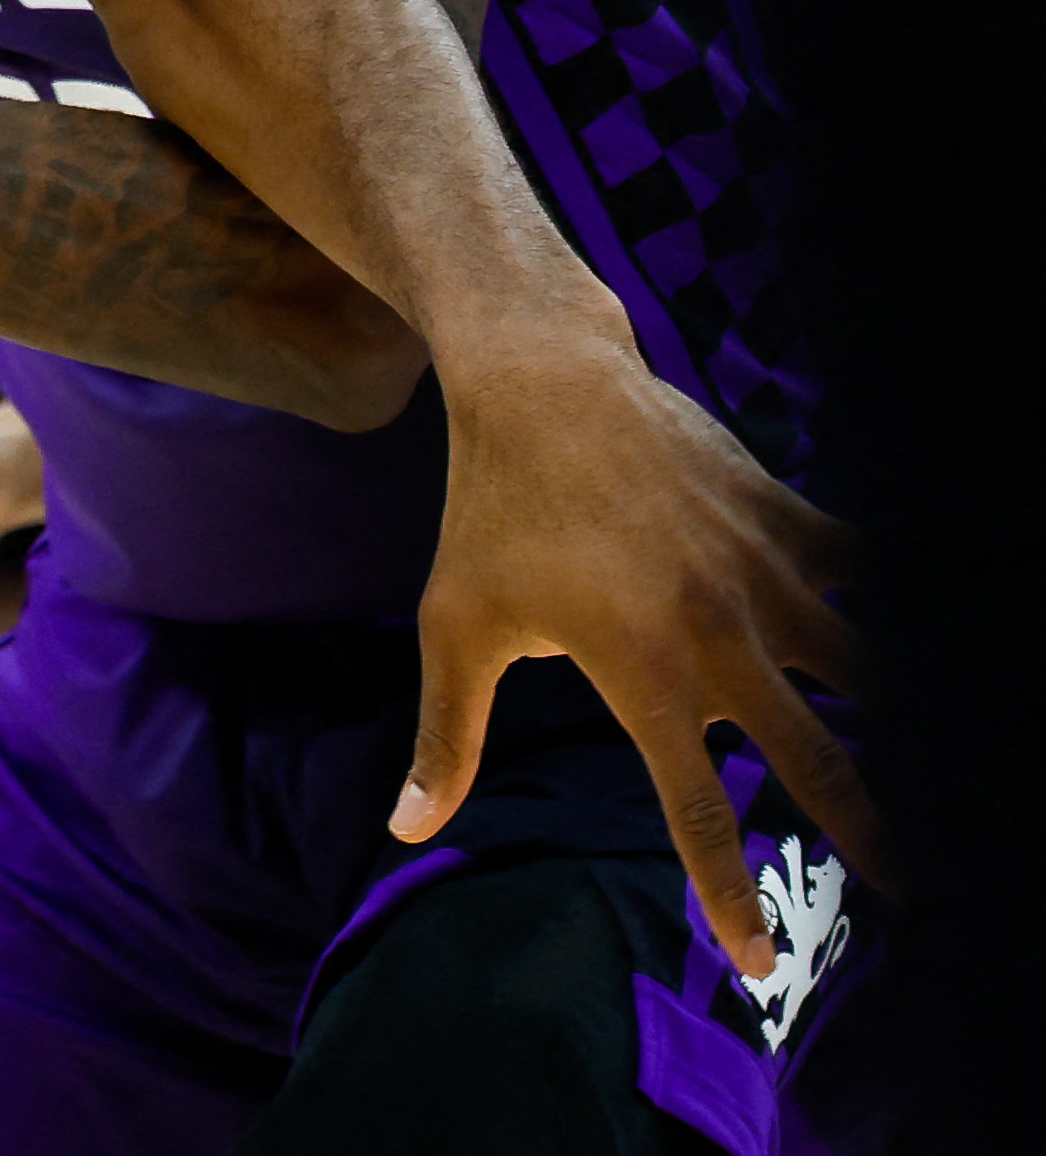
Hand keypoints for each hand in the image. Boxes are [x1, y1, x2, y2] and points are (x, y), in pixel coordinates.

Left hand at [394, 329, 874, 980]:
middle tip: (909, 894)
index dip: (729, 892)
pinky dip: (903, 605)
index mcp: (642, 670)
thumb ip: (445, 734)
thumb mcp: (454, 624)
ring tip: (938, 777)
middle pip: (817, 757)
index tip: (755, 963)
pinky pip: (868, 573)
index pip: (697, 807)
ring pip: (867, 666)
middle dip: (868, 832)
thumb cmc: (489, 509)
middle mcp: (720, 632)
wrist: (541, 381)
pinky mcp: (788, 518)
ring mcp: (765, 572)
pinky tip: (933, 638)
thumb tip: (405, 829)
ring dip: (905, 722)